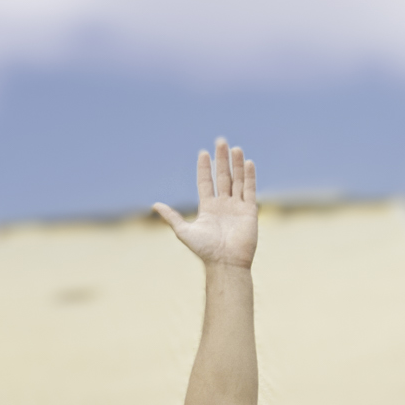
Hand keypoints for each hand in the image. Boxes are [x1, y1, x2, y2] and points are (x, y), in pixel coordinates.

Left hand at [152, 139, 258, 267]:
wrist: (225, 263)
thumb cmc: (205, 250)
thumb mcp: (184, 231)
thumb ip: (171, 217)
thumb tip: (155, 205)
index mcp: (208, 207)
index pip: (206, 182)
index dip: (204, 168)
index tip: (203, 153)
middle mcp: (223, 204)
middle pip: (223, 177)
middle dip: (221, 159)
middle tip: (220, 141)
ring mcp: (237, 207)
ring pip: (237, 180)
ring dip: (236, 164)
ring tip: (235, 148)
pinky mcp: (250, 211)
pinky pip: (249, 190)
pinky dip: (249, 177)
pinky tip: (248, 163)